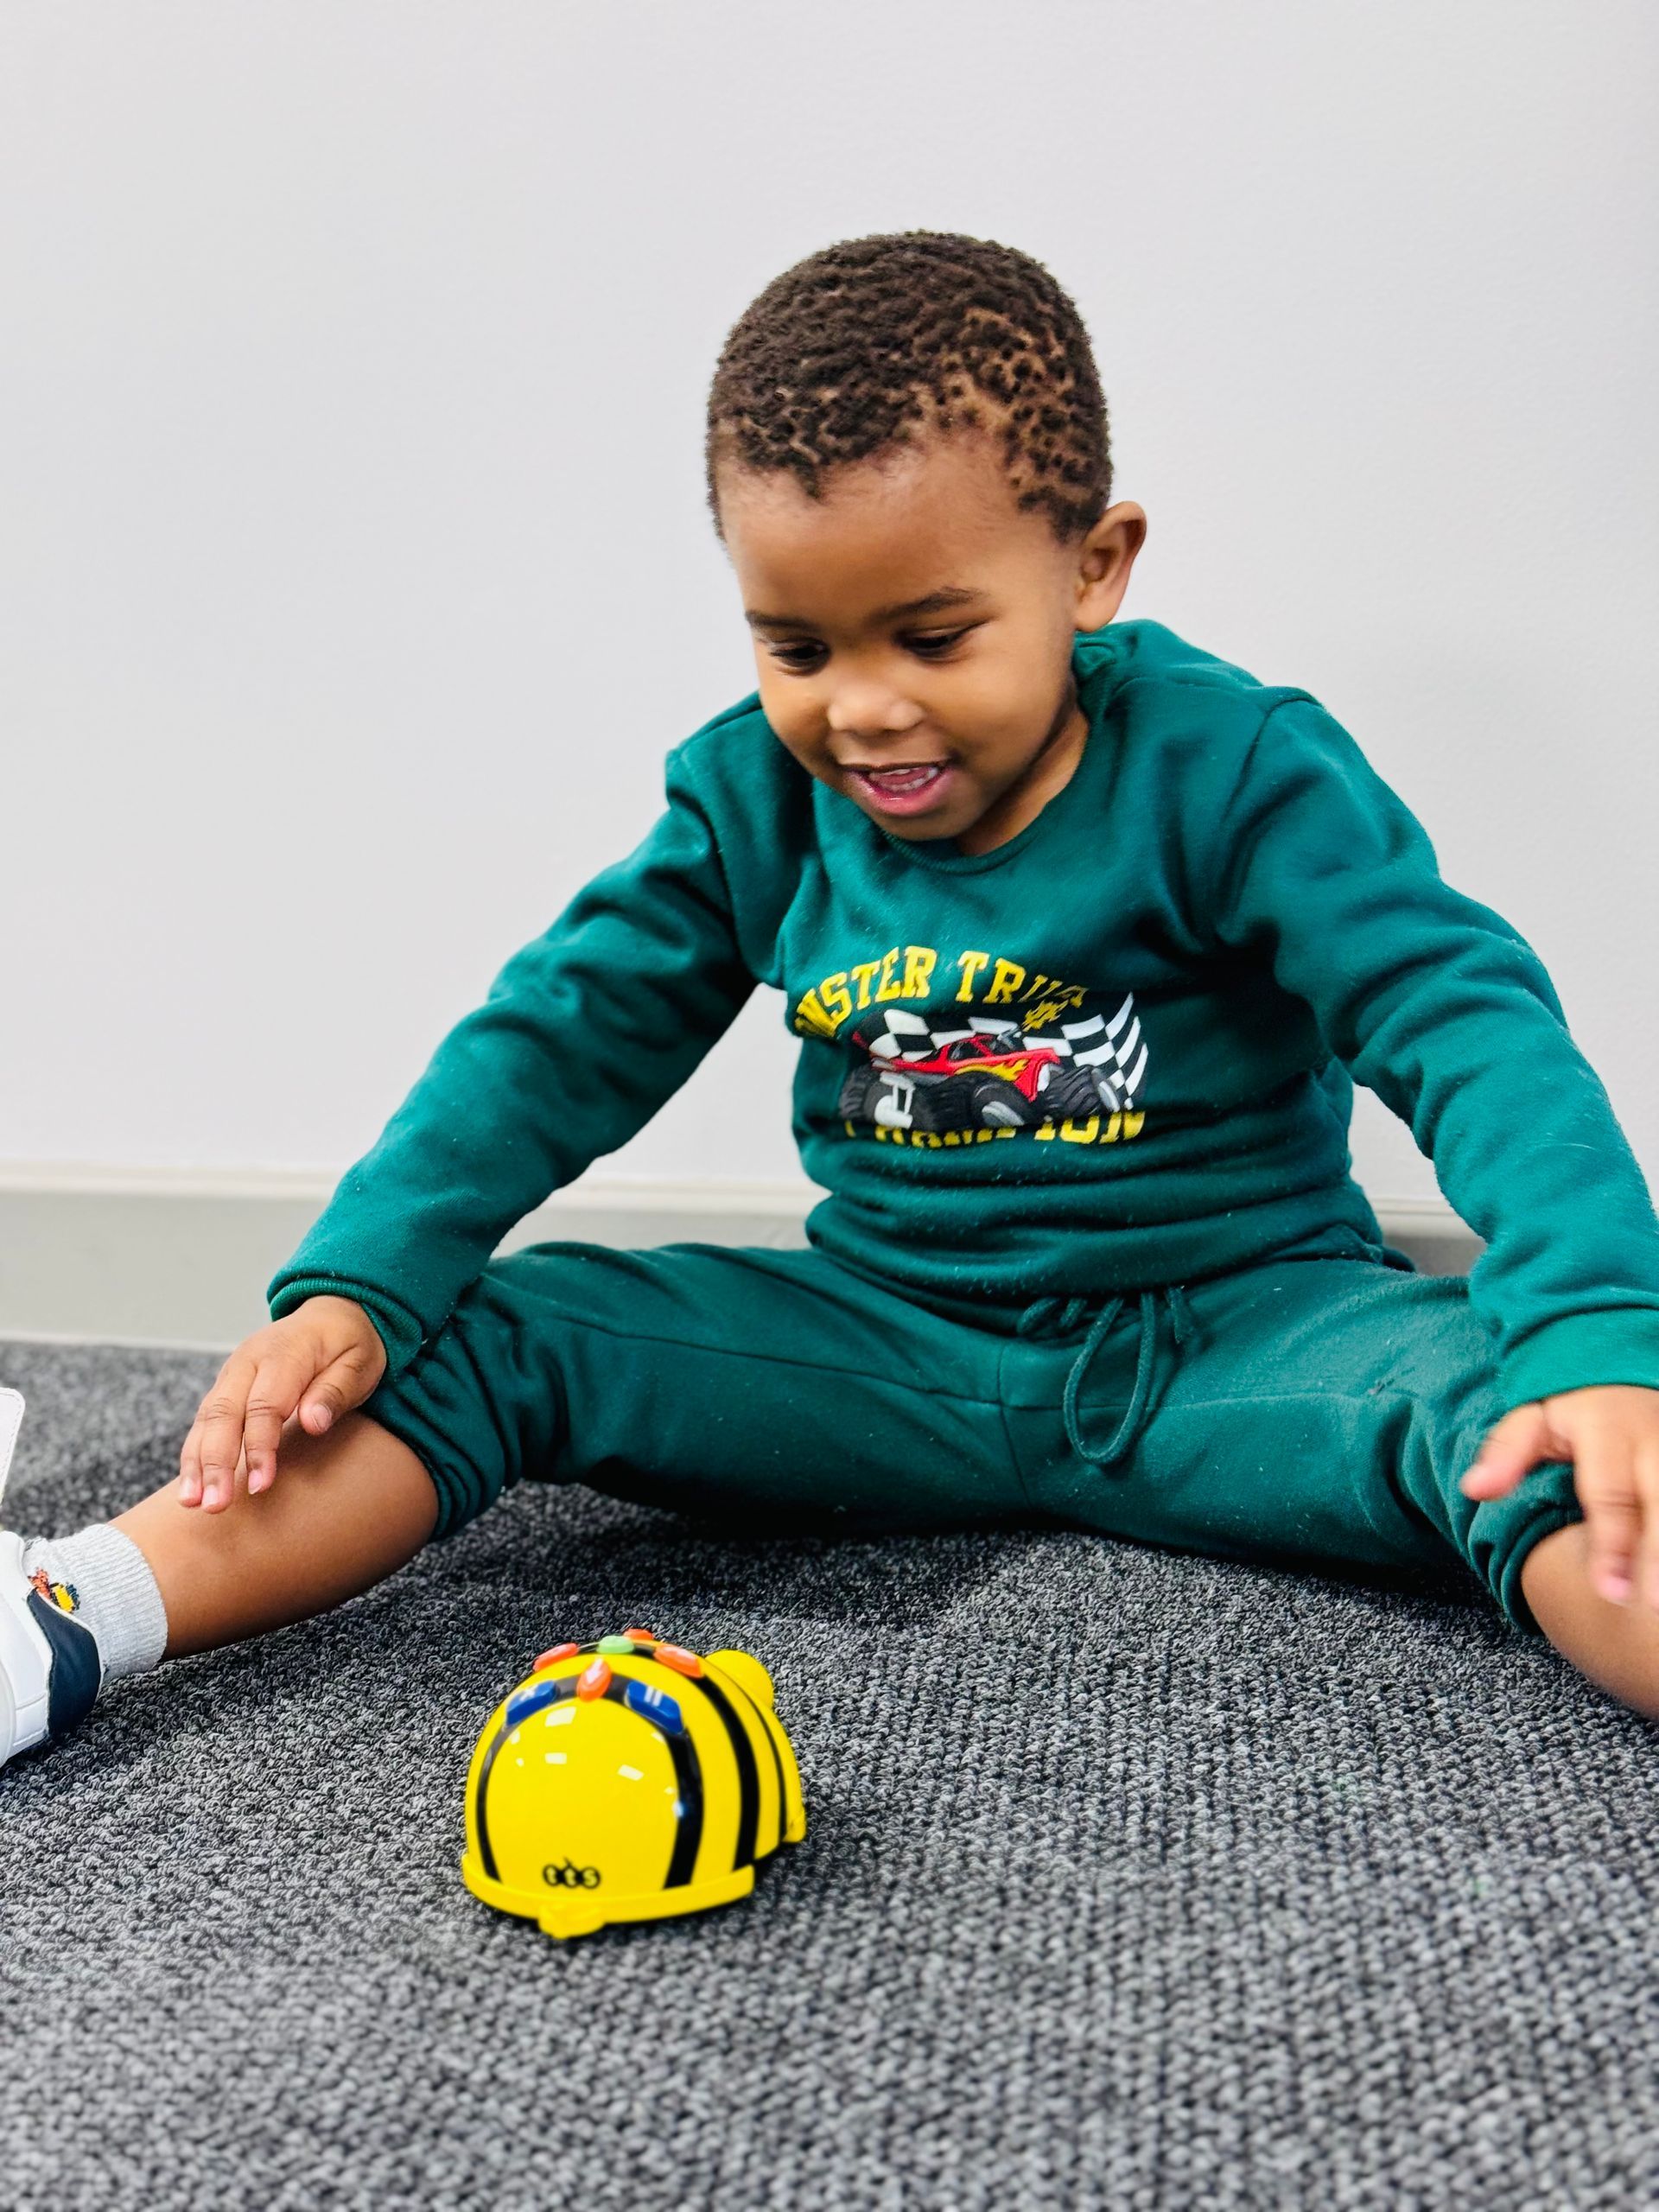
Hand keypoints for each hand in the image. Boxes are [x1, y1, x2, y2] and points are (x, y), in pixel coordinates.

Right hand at [178, 1296, 387, 1512]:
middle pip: (224, 1414)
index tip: (261, 1485)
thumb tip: (313, 1423)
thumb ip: (335, 1392)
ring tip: (192, 1503)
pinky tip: (190, 1488)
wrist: (333, 1315)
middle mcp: (248, 1361)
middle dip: (216, 1462)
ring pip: (206, 1420)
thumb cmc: (349, 1344)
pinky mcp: (226, 1389)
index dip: (260, 1447)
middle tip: (215, 1505)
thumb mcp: (359, 1362)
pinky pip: (204, 1423)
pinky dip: (194, 1455)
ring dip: (196, 1463)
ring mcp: (232, 1374)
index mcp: (284, 1352)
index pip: (265, 1405)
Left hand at [1459, 1384, 1658, 1610]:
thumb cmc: (1570, 1408)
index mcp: (1607, 1430)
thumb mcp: (1531, 1418)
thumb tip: (1475, 1489)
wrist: (1619, 1368)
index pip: (1611, 1495)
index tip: (1611, 1591)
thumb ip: (1506, 1453)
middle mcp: (1654, 1441)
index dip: (1613, 1545)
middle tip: (1652, 1607)